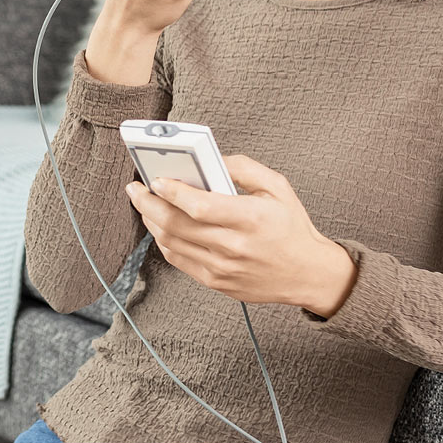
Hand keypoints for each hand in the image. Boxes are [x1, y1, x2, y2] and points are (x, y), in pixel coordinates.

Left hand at [125, 154, 332, 306]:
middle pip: (177, 225)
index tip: (156, 178)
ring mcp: (223, 268)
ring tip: (144, 203)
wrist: (307, 273)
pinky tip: (160, 225)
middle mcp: (234, 246)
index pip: (200, 206)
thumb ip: (244, 168)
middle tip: (135, 189)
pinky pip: (179, 260)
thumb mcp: (278, 186)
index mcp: (251, 218)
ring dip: (151, 221)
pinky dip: (164, 241)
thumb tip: (211, 160)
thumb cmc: (292, 227)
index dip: (173, 192)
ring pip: (172, 243)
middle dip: (148, 204)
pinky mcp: (216, 282)